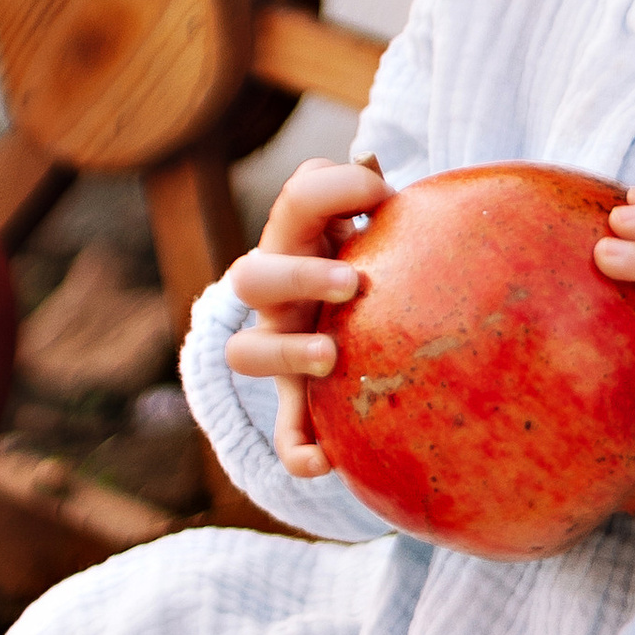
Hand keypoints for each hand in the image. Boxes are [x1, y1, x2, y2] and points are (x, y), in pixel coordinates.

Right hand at [223, 158, 380, 478]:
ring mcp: (280, 347)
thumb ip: (385, 199)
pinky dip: (296, 449)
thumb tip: (385, 171)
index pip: (298, 199)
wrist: (368, 321)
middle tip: (352, 282)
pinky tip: (326, 463)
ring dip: (285, 353)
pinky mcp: (297, 401)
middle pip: (251, 276)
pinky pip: (285, 434)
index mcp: (300, 239)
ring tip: (331, 357)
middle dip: (298, 276)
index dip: (333, 190)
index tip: (381, 196)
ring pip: (245, 353)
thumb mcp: (388, 223)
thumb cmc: (384, 257)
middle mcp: (277, 294)